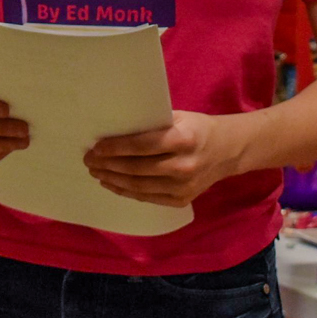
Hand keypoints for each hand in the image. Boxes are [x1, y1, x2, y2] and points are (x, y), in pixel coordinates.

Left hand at [84, 110, 244, 208]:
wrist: (228, 151)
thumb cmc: (197, 128)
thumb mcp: (179, 117)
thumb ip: (152, 125)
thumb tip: (115, 127)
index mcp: (183, 139)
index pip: (142, 146)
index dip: (116, 148)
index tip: (96, 147)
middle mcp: (184, 165)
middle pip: (137, 168)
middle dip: (108, 165)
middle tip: (89, 160)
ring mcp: (183, 186)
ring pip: (138, 186)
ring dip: (112, 179)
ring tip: (95, 171)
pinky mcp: (181, 200)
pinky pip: (147, 197)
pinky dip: (125, 191)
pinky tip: (111, 183)